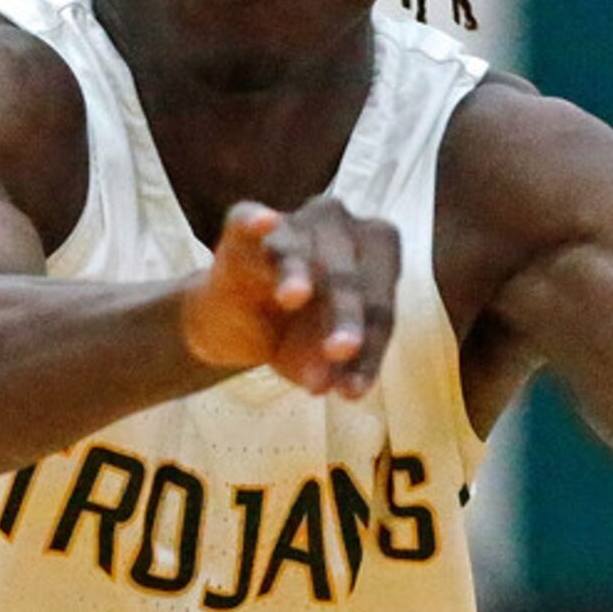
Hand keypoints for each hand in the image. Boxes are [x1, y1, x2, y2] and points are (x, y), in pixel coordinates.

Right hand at [180, 198, 399, 397]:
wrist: (234, 318)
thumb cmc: (294, 330)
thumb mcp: (315, 356)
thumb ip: (326, 366)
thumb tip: (323, 384)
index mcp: (376, 252)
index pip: (378, 305)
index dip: (369, 349)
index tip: (352, 391)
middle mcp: (340, 226)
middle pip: (347, 276)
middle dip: (345, 314)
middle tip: (340, 351)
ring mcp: (290, 221)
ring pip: (298, 251)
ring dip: (297, 273)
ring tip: (294, 297)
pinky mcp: (241, 224)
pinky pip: (249, 220)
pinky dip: (255, 222)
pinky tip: (264, 222)